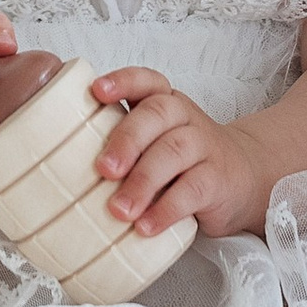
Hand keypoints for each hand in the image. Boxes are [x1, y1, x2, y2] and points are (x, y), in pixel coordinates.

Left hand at [91, 68, 262, 242]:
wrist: (245, 179)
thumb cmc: (183, 163)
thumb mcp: (156, 143)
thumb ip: (123, 146)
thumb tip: (61, 168)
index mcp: (165, 104)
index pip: (146, 80)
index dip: (122, 81)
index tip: (97, 91)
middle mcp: (185, 119)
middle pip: (157, 114)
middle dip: (126, 140)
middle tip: (103, 170)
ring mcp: (204, 147)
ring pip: (173, 152)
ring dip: (142, 181)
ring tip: (119, 210)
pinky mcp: (218, 180)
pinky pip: (192, 190)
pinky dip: (166, 209)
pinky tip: (145, 227)